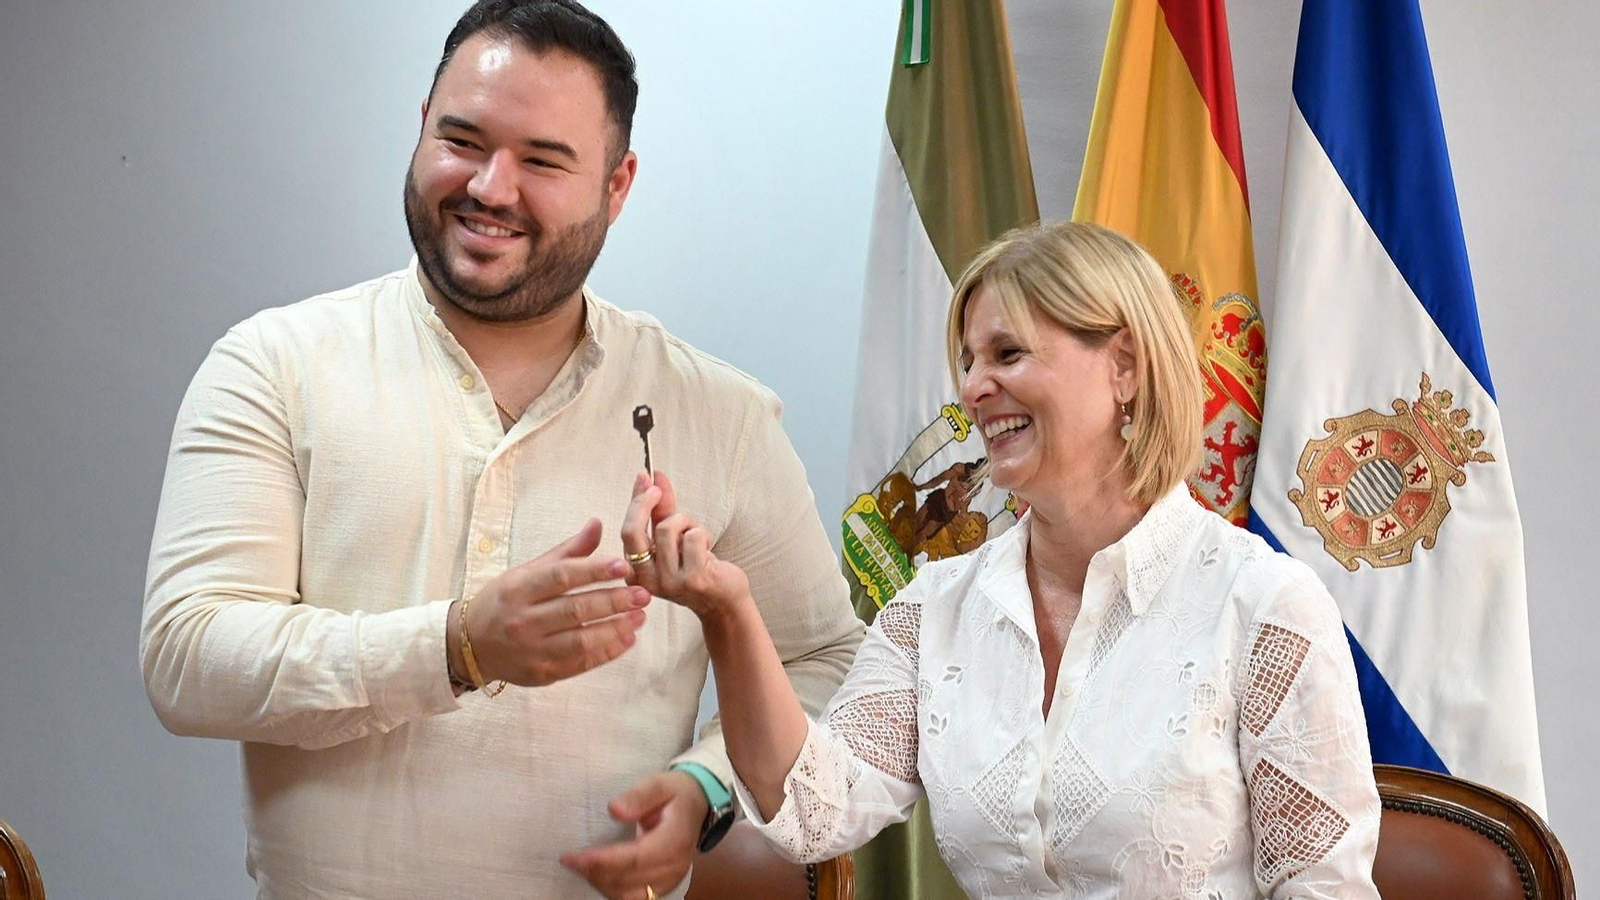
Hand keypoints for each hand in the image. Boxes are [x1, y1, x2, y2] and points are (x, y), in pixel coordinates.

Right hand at [451, 518, 650, 686]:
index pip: (561, 577)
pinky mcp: (542, 673)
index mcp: (519, 588)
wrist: (470, 644)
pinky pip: (581, 664)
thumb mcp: (528, 571)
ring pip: (581, 641)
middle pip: (575, 609)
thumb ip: (566, 552)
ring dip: (616, 628)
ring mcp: (532, 650)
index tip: (623, 567)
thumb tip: (597, 524)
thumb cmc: (505, 601)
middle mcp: (523, 620)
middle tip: (643, 594)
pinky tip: (627, 639)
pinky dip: (607, 652)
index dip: (594, 570)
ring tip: (641, 616)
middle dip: (614, 601)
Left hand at [560, 770, 706, 898]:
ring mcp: (671, 880)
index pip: (635, 858)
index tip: (574, 857)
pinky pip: (635, 898)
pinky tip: (597, 875)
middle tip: (569, 860)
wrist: (696, 805)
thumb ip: (638, 796)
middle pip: (629, 881)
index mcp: (674, 840)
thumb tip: (614, 809)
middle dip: (595, 873)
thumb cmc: (674, 793)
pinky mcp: (664, 887)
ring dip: (602, 884)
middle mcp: (675, 866)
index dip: (603, 861)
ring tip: (580, 867)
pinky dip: (612, 890)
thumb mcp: (657, 784)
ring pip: (630, 896)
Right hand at [621, 471, 750, 622]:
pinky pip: (692, 537)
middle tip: (658, 489)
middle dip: (644, 502)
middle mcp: (646, 580)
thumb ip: (661, 509)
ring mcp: (668, 581)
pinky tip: (707, 548)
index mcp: (636, 572)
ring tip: (696, 535)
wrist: (723, 600)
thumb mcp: (674, 538)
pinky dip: (702, 534)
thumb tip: (653, 477)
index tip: (645, 478)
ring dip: (686, 522)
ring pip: (667, 528)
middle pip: (632, 531)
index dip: (635, 501)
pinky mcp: (692, 578)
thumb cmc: (697, 568)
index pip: (626, 531)